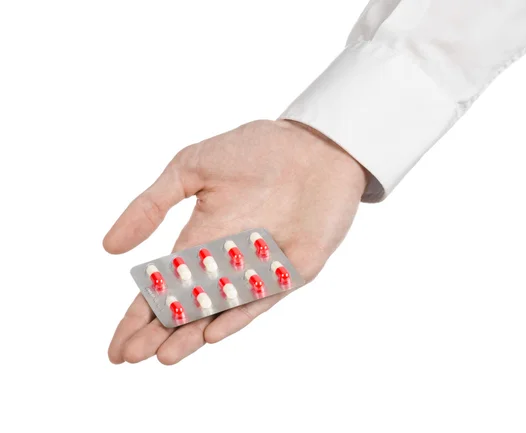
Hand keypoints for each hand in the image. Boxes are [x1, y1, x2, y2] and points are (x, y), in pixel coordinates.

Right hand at [104, 120, 366, 364]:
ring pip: (218, 312)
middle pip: (185, 308)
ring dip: (191, 334)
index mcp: (199, 240)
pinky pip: (260, 299)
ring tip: (164, 356)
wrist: (315, 145)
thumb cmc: (256, 150)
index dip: (138, 316)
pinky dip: (236, 315)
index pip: (161, 287)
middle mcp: (225, 262)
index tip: (116, 346)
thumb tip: (108, 247)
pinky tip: (211, 332)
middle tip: (129, 357)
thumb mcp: (191, 168)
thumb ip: (151, 205)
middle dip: (157, 333)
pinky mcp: (291, 272)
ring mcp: (259, 270)